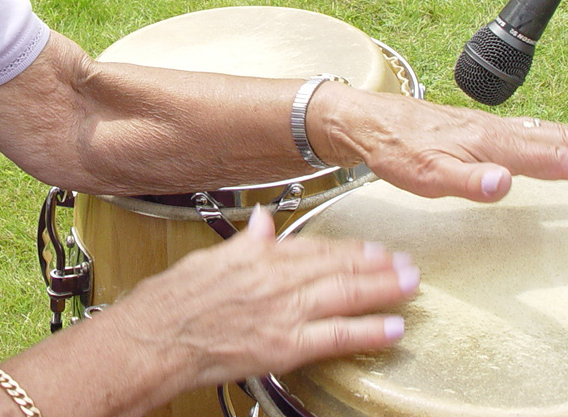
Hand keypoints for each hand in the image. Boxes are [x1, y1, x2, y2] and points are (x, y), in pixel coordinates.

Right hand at [110, 207, 416, 391]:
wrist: (157, 335)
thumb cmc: (175, 301)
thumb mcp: (211, 258)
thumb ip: (246, 242)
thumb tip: (265, 222)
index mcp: (258, 256)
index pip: (315, 248)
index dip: (349, 248)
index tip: (372, 247)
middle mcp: (276, 280)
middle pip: (337, 268)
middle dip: (377, 265)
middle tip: (407, 263)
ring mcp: (283, 312)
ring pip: (344, 295)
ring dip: (382, 289)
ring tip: (410, 285)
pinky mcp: (284, 345)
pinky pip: (336, 336)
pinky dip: (367, 331)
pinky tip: (392, 327)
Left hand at [310, 84, 567, 201]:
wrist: (364, 121)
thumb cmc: (393, 150)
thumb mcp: (424, 175)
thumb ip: (467, 181)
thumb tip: (505, 184)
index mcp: (491, 144)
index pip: (553, 157)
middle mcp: (496, 131)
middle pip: (561, 141)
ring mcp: (489, 127)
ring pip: (550, 134)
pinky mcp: (478, 129)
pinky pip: (532, 131)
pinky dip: (560, 135)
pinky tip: (567, 135)